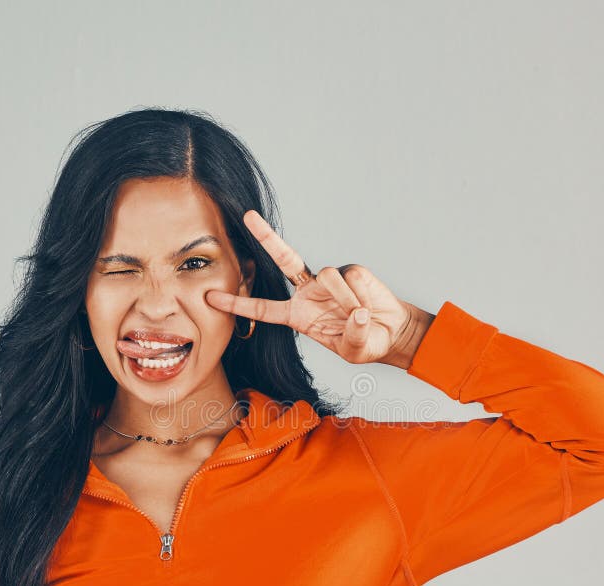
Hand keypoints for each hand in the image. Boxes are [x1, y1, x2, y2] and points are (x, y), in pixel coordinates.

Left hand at [205, 210, 416, 364]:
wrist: (392, 331)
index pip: (262, 308)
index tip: (211, 297)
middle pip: (284, 260)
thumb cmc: (366, 343)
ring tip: (359, 314)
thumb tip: (357, 314)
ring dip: (344, 299)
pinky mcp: (351, 270)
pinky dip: (361, 293)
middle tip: (248, 216)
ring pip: (327, 276)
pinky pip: (351, 276)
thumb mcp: (355, 350)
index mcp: (298, 315)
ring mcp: (328, 279)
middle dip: (267, 237)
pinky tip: (369, 302)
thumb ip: (353, 337)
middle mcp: (308, 292)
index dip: (237, 304)